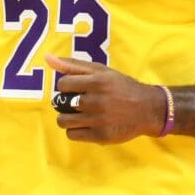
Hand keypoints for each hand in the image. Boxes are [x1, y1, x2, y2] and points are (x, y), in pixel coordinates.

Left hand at [45, 54, 166, 143]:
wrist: (147, 109)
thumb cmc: (122, 87)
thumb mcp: (101, 71)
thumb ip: (74, 65)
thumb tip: (48, 57)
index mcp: (97, 82)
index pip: (63, 84)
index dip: (67, 87)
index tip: (76, 89)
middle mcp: (97, 101)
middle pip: (61, 104)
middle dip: (66, 103)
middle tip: (78, 103)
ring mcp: (98, 120)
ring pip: (64, 122)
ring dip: (68, 118)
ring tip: (79, 115)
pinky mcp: (101, 136)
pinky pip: (73, 135)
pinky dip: (76, 130)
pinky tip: (86, 125)